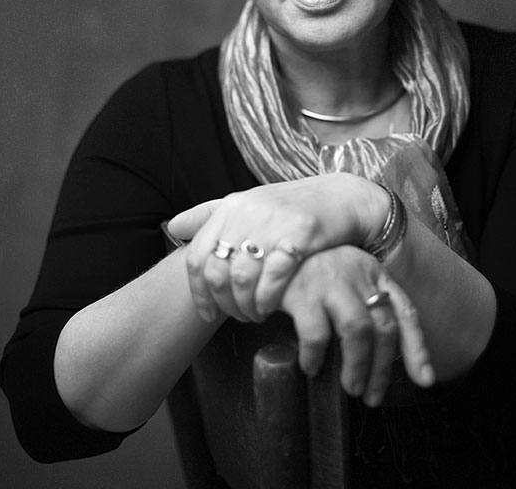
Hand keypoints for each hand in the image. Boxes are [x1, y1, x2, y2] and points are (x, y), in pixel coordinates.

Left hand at [167, 174, 389, 322]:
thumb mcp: (249, 204)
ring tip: (255, 314)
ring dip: (246, 306)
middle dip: (225, 304)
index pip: (197, 256)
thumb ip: (210, 214)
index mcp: (230, 206)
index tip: (207, 313)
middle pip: (218, 272)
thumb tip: (173, 226)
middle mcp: (247, 212)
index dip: (199, 292)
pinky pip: (273, 277)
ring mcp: (273, 223)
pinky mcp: (299, 235)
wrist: (342, 197)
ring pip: (242, 279)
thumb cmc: (291, 207)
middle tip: (237, 316)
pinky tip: (271, 308)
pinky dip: (267, 299)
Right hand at [281, 246, 433, 405]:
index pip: (404, 311)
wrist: (266, 252)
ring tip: (350, 387)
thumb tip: (377, 358)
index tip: (424, 380)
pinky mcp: (301, 291)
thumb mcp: (343, 281)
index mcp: (372, 272)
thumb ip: (362, 306)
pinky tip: (312, 367)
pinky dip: (316, 357)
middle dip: (382, 368)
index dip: (417, 348)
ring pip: (358, 330)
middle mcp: (356, 272)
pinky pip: (317, 334)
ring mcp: (330, 280)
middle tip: (372, 395)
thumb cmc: (308, 272)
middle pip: (382, 326)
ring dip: (357, 366)